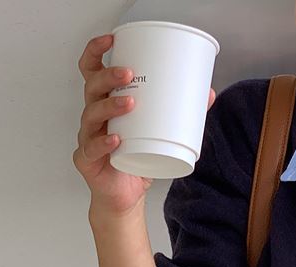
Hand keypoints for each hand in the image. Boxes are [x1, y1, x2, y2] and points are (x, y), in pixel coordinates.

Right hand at [72, 32, 215, 218]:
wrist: (125, 198)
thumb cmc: (136, 162)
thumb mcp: (160, 134)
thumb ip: (181, 113)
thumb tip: (208, 94)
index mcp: (105, 104)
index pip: (92, 71)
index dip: (96, 52)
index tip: (111, 40)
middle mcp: (93, 117)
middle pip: (91, 87)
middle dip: (108, 77)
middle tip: (129, 73)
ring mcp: (87, 137)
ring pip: (91, 114)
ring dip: (109, 105)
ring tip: (130, 103)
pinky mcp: (87, 160)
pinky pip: (92, 148)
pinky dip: (104, 142)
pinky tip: (117, 139)